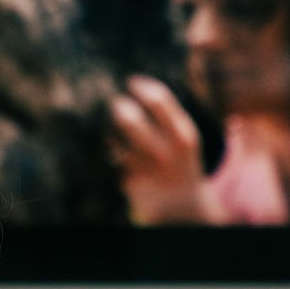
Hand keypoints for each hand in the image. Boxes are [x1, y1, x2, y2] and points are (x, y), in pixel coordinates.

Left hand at [109, 75, 222, 224]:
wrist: (183, 207)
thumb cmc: (180, 161)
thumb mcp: (184, 137)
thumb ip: (167, 113)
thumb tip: (136, 81)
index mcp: (182, 136)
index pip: (158, 101)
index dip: (140, 87)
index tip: (130, 81)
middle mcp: (165, 153)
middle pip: (130, 120)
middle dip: (116, 106)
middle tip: (113, 102)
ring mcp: (145, 170)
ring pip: (114, 140)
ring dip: (106, 128)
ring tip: (105, 121)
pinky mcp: (129, 183)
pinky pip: (110, 158)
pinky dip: (106, 148)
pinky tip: (106, 143)